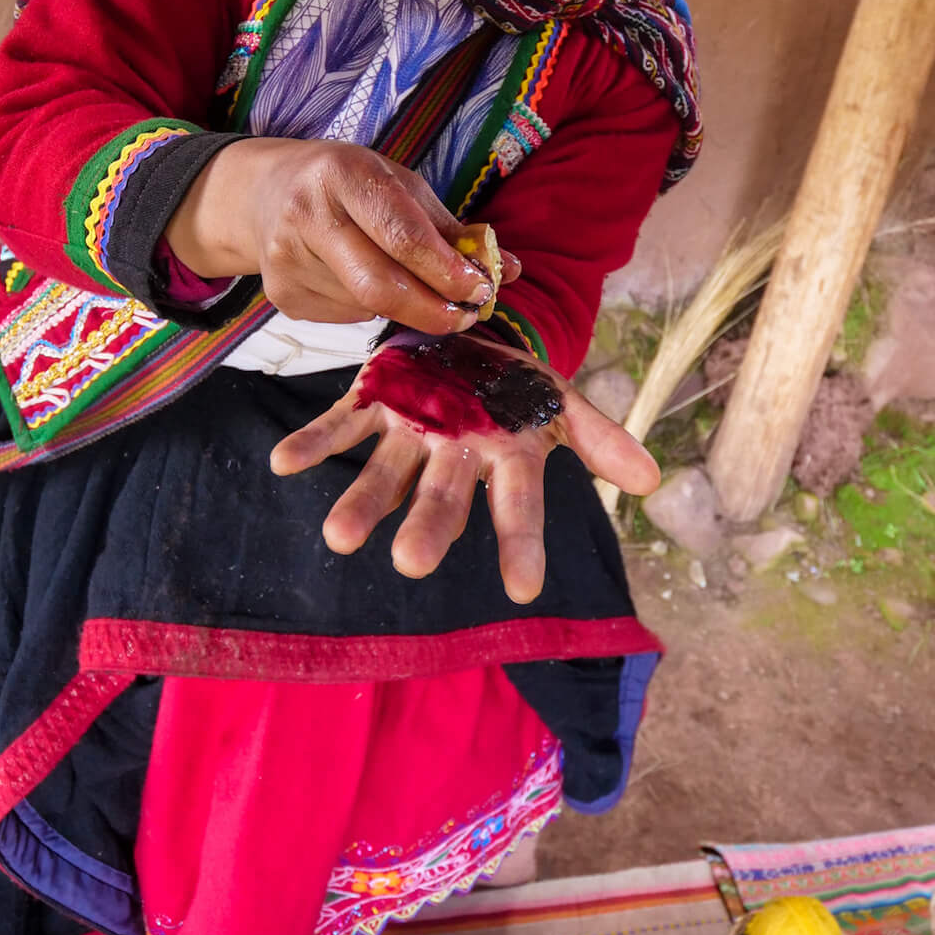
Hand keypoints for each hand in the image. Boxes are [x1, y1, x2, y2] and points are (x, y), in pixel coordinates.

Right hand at [164, 137, 517, 333]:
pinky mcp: (282, 296)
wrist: (261, 194)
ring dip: (406, 307)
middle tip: (464, 315)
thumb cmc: (346, 184)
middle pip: (380, 288)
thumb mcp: (398, 185)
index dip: (447, 270)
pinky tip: (363, 281)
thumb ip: (449, 229)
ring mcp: (288, 261)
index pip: (403, 236)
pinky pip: (347, 318)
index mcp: (343, 174)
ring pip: (368, 307)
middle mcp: (307, 216)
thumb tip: (508, 269)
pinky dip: (372, 310)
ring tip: (413, 286)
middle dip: (433, 310)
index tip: (481, 288)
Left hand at [269, 333, 659, 603]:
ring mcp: (407, 435)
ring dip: (360, 503)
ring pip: (383, 476)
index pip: (518, 509)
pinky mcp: (371, 404)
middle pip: (441, 501)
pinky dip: (311, 444)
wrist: (468, 343)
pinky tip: (282, 463)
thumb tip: (652, 480)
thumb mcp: (560, 404)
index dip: (521, 545)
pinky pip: (338, 427)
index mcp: (502, 459)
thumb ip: (600, 439)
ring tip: (337, 536)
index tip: (524, 591)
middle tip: (410, 564)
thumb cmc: (515, 389)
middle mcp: (450, 458)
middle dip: (427, 531)